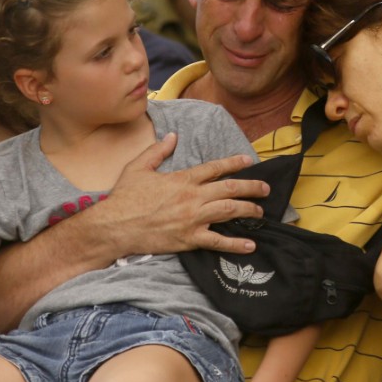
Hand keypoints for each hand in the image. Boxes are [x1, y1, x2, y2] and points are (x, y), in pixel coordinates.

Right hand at [104, 132, 267, 254]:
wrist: (115, 226)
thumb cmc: (125, 197)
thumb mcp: (138, 167)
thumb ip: (158, 151)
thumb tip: (172, 136)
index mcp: (182, 179)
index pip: (215, 168)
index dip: (234, 163)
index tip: (248, 160)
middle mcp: (192, 197)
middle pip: (230, 189)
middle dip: (251, 187)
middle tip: (266, 189)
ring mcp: (193, 219)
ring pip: (229, 211)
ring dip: (248, 210)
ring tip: (260, 212)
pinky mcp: (189, 239)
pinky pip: (218, 241)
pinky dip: (235, 244)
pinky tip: (250, 244)